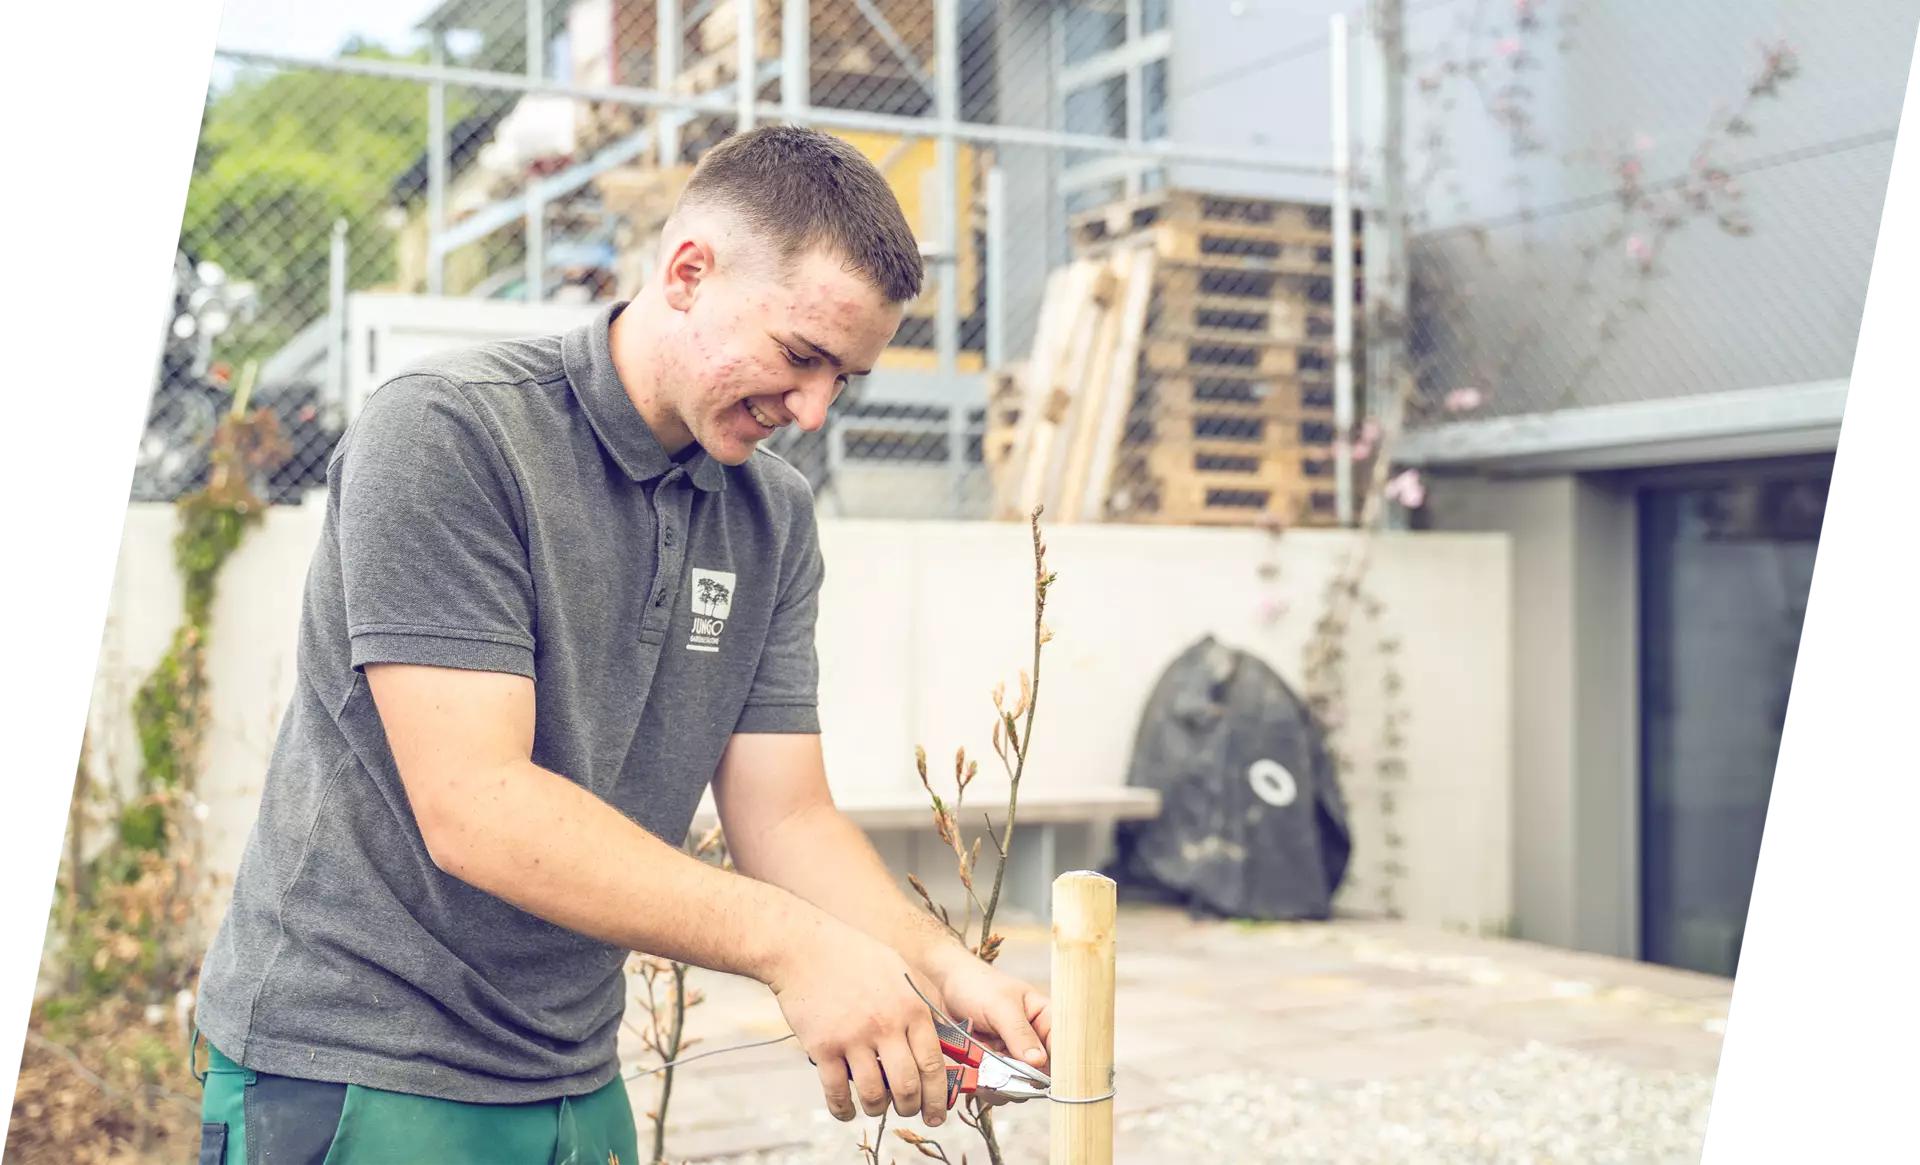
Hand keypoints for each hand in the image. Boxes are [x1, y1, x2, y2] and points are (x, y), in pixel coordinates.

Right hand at [766, 922, 954, 1127]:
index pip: (933, 1064)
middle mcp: (886, 1025)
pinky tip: (846, 1111)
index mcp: (911, 1008)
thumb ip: (928, 1001)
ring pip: (873, 1093)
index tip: (938, 1112)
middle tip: (909, 1112)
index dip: (938, 1096)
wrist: (805, 947)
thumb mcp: (903, 969)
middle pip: (907, 1086)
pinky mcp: (823, 1047)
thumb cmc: (856, 956)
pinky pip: (836, 1091)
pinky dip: (843, 1109)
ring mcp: (853, 1037)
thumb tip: (951, 1034)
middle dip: (911, 1108)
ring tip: (877, 1107)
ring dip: (877, 1108)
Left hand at [922, 946, 1051, 1102]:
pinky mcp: (990, 1065)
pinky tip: (976, 1077)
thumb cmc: (974, 984)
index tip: (1046, 1078)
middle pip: (1042, 1071)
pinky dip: (988, 1086)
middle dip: (1026, 1079)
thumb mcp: (1000, 1005)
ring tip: (988, 1073)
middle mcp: (1031, 1039)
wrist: (939, 985)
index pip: (1062, 1045)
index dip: (1060, 1064)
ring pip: (1018, 1082)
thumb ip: (1019, 1033)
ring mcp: (1010, 1054)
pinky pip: (996, 1085)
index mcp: (1043, 1017)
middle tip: (1009, 1076)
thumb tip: (1039, 1061)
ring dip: (1004, 1084)